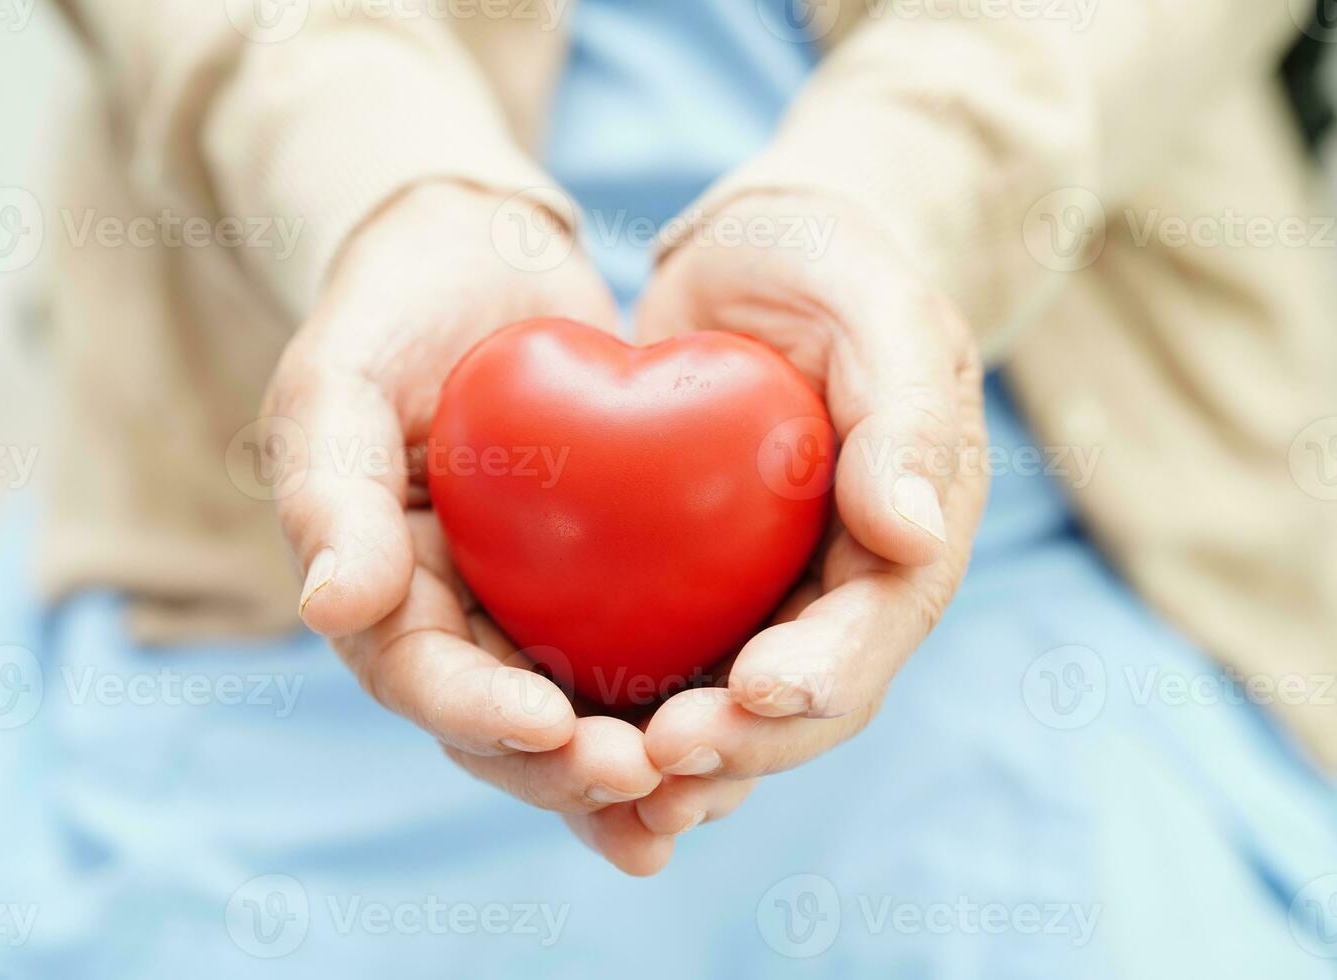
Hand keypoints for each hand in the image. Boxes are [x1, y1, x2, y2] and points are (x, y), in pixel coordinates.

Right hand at [263, 182, 671, 872]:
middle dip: (564, 769)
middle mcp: (450, 618)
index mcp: (376, 588)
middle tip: (643, 783)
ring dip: (626, 774)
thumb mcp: (341, 376)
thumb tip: (331, 610)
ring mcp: (523, 607)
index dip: (476, 712)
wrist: (476, 261)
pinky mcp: (596, 584)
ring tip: (692, 803)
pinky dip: (676, 703)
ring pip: (574, 716)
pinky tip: (738, 730)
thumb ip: (330, 484)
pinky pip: (635, 657)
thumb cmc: (393, 309)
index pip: (418, 674)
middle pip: (502, 727)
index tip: (547, 725)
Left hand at [610, 191, 988, 847]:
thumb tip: (914, 538)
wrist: (756, 263)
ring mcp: (770, 597)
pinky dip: (626, 714)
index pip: (876, 628)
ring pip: (731, 707)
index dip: (825, 674)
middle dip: (741, 741)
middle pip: (801, 699)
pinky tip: (567, 741)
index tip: (756, 689)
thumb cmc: (827, 269)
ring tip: (611, 788)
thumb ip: (906, 413)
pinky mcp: (698, 589)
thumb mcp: (877, 307)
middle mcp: (843, 589)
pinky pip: (666, 664)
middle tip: (659, 758)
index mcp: (908, 539)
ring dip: (681, 761)